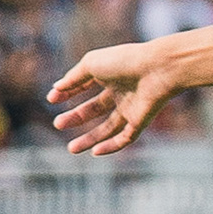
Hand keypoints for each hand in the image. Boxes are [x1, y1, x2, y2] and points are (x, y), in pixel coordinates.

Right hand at [48, 39, 177, 157]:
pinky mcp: (142, 120)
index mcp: (110, 74)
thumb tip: (56, 88)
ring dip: (91, 139)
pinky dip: (112, 146)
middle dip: (76, 118)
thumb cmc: (125, 61)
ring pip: (110, 128)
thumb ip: (73, 77)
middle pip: (96, 109)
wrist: (160, 69)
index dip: (68, 93)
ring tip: (71, 149)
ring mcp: (132, 107)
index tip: (52, 100)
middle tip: (58, 124)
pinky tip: (96, 152)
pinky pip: (127, 138)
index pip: (86, 86)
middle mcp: (122, 91)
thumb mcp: (92, 64)